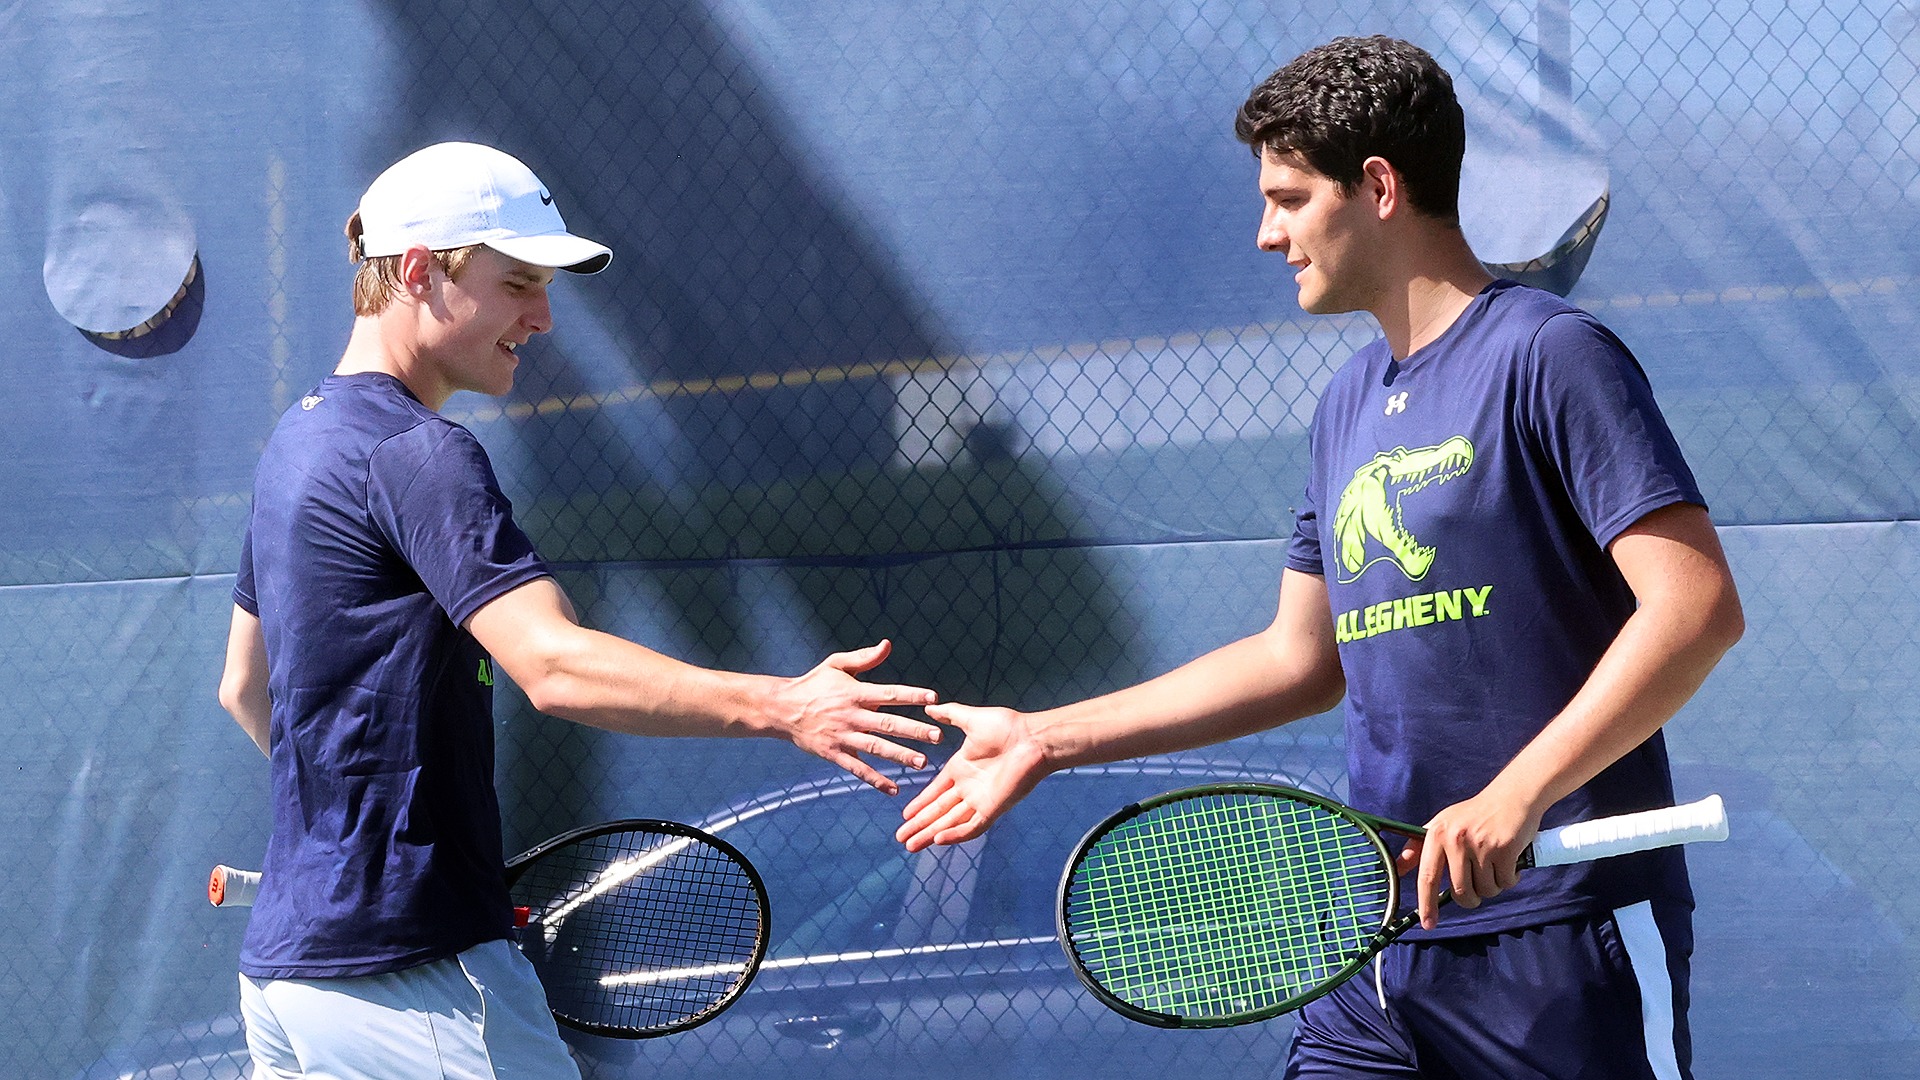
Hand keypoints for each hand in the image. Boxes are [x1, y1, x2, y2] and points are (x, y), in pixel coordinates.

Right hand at [772, 640, 941, 794]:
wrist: (782, 708)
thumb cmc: (813, 683)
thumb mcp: (836, 664)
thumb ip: (864, 658)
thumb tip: (888, 645)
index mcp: (855, 693)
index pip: (889, 693)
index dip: (912, 695)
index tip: (933, 698)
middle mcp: (851, 715)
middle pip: (887, 724)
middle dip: (914, 731)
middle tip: (937, 737)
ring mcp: (843, 737)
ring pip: (876, 748)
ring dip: (900, 756)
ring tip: (922, 763)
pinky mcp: (834, 754)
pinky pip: (857, 769)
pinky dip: (875, 780)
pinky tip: (894, 789)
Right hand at [894, 701, 1049, 850]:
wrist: (1033, 738)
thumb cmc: (1008, 728)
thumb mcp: (971, 719)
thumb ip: (950, 715)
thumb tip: (930, 708)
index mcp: (961, 768)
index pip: (936, 791)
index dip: (920, 803)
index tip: (905, 814)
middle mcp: (968, 787)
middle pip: (939, 811)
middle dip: (919, 824)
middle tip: (900, 837)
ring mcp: (980, 800)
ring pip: (950, 823)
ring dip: (930, 834)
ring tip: (911, 845)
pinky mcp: (993, 808)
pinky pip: (971, 827)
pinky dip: (955, 835)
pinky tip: (938, 840)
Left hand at [1393, 788, 1540, 929]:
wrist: (1512, 797)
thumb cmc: (1474, 815)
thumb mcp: (1442, 824)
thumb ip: (1420, 847)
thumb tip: (1398, 868)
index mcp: (1436, 834)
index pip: (1427, 877)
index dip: (1427, 904)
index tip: (1428, 924)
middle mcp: (1455, 840)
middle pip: (1461, 892)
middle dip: (1471, 900)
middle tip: (1478, 891)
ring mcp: (1480, 845)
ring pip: (1485, 890)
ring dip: (1492, 887)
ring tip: (1494, 868)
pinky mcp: (1504, 849)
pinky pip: (1505, 882)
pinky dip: (1510, 879)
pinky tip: (1509, 862)